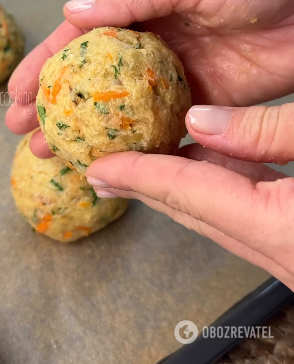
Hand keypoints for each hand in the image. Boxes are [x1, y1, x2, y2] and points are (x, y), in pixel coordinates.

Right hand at [6, 0, 293, 156]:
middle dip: (59, 105)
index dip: (47, 63)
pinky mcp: (214, 100)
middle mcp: (158, 38)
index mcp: (146, 0)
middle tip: (26, 136)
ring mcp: (183, 73)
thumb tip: (71, 12)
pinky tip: (118, 162)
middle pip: (97, 78)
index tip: (16, 94)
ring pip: (126, 109)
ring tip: (58, 156)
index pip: (84, 34)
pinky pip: (170, 127)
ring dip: (93, 132)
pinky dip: (143, 145)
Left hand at [86, 128, 293, 289]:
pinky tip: (200, 164)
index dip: (138, 176)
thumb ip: (265, 132)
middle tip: (100, 174)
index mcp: (283, 227)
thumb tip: (198, 120)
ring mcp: (289, 252)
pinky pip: (243, 213)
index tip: (99, 168)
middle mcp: (281, 252)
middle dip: (141, 188)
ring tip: (137, 168)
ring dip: (174, 187)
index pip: (189, 195)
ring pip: (216, 215)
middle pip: (192, 213)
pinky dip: (213, 186)